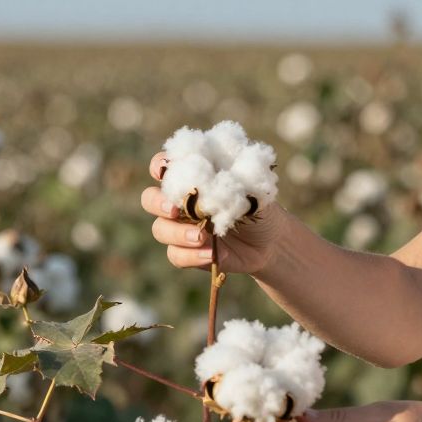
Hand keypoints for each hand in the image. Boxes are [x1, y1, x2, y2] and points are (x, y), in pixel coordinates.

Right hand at [140, 150, 286, 274]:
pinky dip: (190, 255)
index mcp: (192, 178)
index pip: (164, 166)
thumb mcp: (253, 190)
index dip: (159, 165)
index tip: (163, 170)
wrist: (271, 241)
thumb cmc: (259, 206)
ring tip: (201, 237)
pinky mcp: (187, 252)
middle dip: (157, 202)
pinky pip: (175, 254)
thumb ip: (234, 183)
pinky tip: (211, 254)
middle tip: (173, 209)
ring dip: (177, 233)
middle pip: (150, 199)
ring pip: (160, 229)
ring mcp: (180, 227)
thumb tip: (217, 184)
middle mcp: (180, 201)